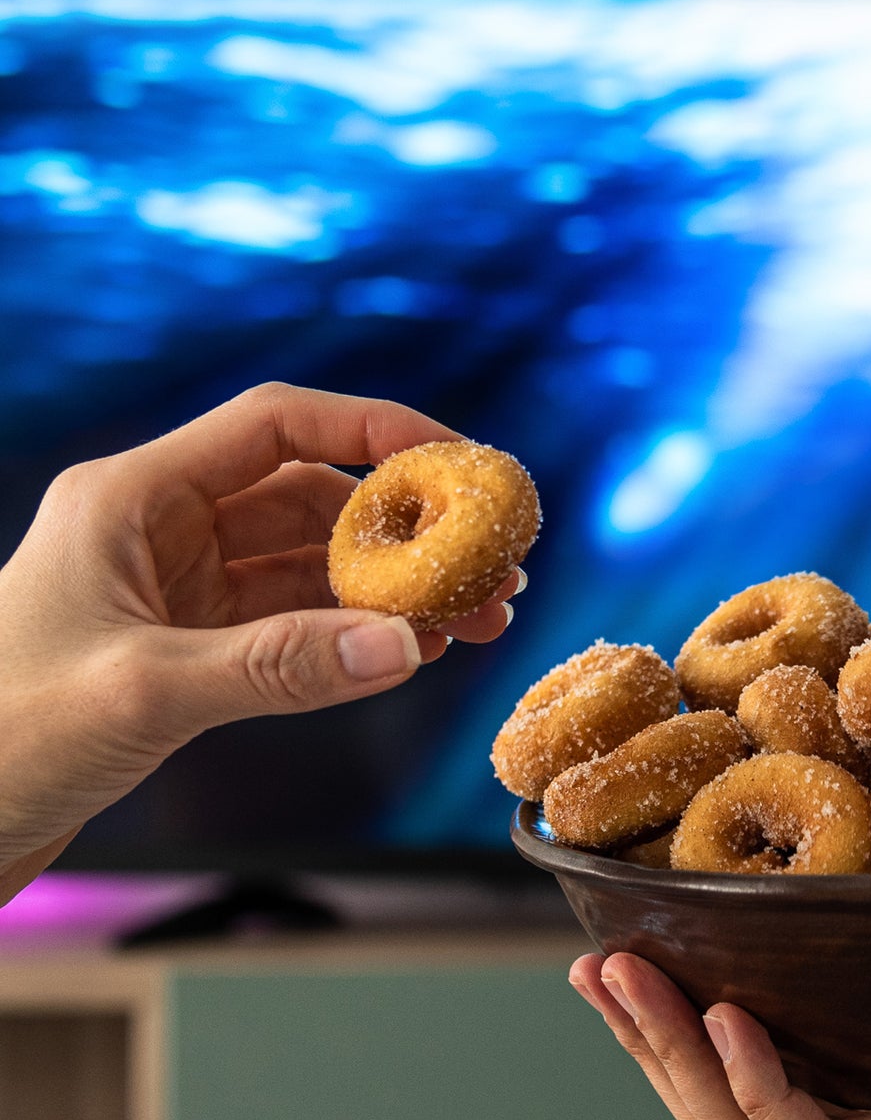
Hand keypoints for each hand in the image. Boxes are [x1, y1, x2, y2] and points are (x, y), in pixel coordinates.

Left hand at [0, 382, 521, 894]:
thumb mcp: (141, 693)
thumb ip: (277, 666)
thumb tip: (404, 646)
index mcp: (133, 498)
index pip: (276, 427)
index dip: (374, 430)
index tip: (458, 461)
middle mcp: (162, 531)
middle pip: (311, 500)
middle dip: (405, 530)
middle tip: (489, 565)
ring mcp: (180, 592)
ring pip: (311, 566)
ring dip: (393, 588)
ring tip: (476, 618)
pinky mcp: (191, 650)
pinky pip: (295, 625)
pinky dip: (355, 635)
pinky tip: (414, 651)